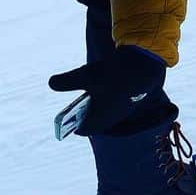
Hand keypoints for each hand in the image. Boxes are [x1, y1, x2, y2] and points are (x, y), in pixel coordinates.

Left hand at [49, 46, 165, 135]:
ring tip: (90, 90)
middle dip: (85, 113)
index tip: (67, 119)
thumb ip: (67, 82)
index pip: (84, 130)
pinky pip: (116, 102)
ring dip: (98, 104)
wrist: (144, 65)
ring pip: (107, 111)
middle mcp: (113, 117)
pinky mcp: (132, 98)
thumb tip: (51, 83)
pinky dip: (109, 96)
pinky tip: (106, 82)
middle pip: (95, 121)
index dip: (74, 125)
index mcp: (100, 119)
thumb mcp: (84, 75)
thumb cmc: (112, 75)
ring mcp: (124, 109)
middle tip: (77, 103)